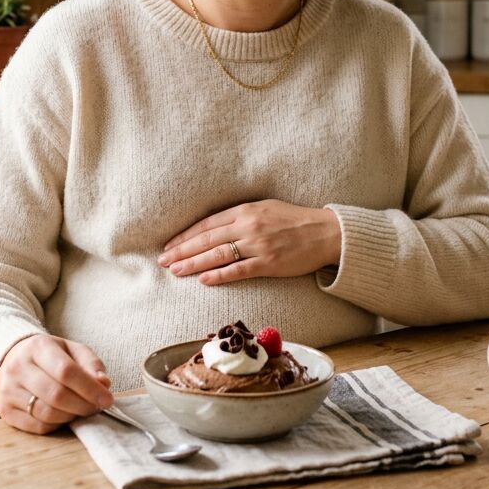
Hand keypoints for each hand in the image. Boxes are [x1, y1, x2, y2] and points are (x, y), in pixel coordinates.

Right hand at [0, 334, 112, 433]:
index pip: (66, 371)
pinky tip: (64, 415)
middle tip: (97, 407)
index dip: (90, 388)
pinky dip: (57, 425)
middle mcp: (17, 367)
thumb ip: (91, 365)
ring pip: (47, 414)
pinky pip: (38, 427)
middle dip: (83, 405)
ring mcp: (8, 390)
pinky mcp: (5, 410)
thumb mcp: (72, 350)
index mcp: (37, 347)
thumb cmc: (50, 356)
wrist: (14, 359)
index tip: (107, 399)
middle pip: (56, 395)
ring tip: (81, 410)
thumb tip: (103, 385)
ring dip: (71, 416)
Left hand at [158, 200, 341, 285]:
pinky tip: (203, 279)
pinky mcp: (269, 263)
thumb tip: (214, 227)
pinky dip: (219, 275)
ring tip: (175, 271)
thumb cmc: (294, 220)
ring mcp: (258, 245)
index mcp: (245, 210)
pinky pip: (239, 270)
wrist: (325, 232)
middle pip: (207, 239)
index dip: (185, 235)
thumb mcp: (265, 208)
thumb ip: (240, 215)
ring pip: (218, 255)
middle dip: (181, 250)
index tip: (169, 245)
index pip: (207, 224)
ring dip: (193, 263)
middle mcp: (248, 226)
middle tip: (162, 261)